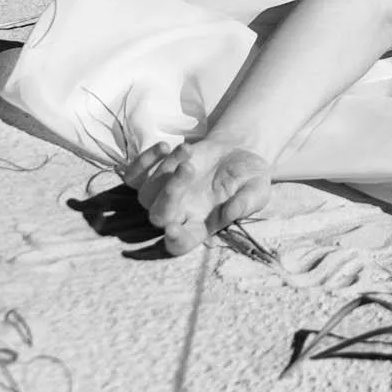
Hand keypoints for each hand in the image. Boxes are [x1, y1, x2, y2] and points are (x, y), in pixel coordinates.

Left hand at [123, 137, 271, 255]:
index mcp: (201, 226)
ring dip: (164, 170)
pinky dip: (142, 161)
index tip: (173, 229)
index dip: (174, 241)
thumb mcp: (258, 189)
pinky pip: (133, 175)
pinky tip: (165, 147)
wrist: (238, 151)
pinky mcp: (154, 175)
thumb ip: (246, 202)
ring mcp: (162, 195)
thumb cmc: (249, 176)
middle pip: (158, 216)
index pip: (180, 244)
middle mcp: (177, 215)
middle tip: (189, 168)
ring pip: (145, 194)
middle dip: (169, 194)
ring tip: (188, 149)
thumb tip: (230, 212)